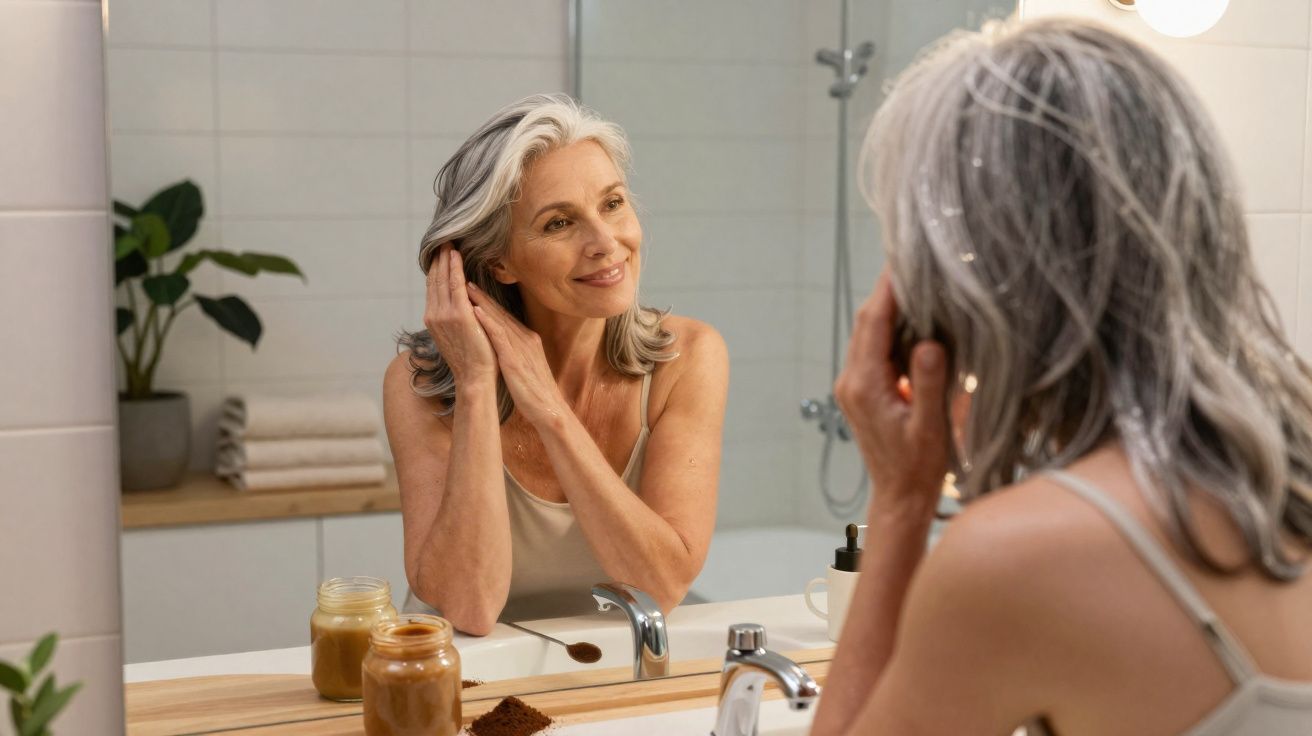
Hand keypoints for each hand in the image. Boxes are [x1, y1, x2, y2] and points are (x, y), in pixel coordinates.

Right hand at [423, 243, 496, 385]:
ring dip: (445, 258)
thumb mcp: (456, 335)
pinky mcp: (459, 314)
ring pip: (443, 278)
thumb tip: (459, 302)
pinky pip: (456, 284)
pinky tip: (456, 255)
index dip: (435, 268)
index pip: (432, 287)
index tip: (439, 252)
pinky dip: (455, 268)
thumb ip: (453, 317)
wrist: (474, 377)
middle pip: (434, 279)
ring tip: (448, 242)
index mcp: (433, 319)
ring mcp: (444, 314)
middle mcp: (434, 314)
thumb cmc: (471, 359)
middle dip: (438, 258)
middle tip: (442, 239)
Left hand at [466, 284, 566, 426]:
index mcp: (528, 340)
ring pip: (499, 320)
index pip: (505, 317)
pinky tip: (475, 311)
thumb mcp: (527, 365)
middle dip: (483, 296)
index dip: (489, 302)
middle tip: (465, 279)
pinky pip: (499, 337)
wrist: (550, 409)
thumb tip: (505, 346)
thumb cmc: (537, 392)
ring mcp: (521, 348)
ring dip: (482, 302)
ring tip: (467, 287)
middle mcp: (526, 339)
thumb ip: (517, 352)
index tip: (474, 290)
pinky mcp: (514, 360)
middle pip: (501, 313)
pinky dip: (487, 322)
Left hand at [834, 270, 949, 519]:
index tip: (902, 259)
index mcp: (864, 386)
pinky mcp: (861, 390)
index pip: (873, 324)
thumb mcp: (930, 427)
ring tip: (914, 282)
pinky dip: (889, 329)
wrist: (899, 497)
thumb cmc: (919, 468)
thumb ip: (927, 384)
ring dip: (887, 308)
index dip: (887, 290)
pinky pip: (872, 349)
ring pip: (867, 333)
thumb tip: (928, 343)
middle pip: (866, 322)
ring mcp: (852, 385)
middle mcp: (851, 381)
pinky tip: (912, 319)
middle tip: (912, 261)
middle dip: (887, 291)